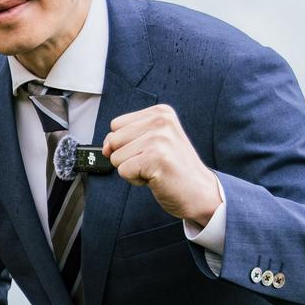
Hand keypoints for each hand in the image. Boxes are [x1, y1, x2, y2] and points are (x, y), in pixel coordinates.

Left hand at [102, 105, 220, 225]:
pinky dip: (136, 180)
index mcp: (160, 112)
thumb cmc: (173, 169)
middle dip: (127, 157)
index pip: (116, 125)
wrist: (200, 192)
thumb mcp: (151, 143)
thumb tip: (104, 147)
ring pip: (115, 156)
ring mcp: (159, 139)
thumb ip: (124, 138)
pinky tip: (156, 178)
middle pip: (113, 140)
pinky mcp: (155, 158)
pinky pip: (123, 171)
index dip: (126, 144)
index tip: (151, 151)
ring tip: (155, 169)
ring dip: (132, 169)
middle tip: (153, 162)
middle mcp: (161, 121)